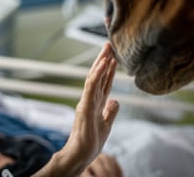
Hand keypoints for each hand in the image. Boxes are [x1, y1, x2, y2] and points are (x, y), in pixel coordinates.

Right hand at [33, 42, 118, 176]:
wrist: (81, 154)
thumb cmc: (91, 141)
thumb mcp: (107, 124)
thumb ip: (111, 111)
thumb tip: (116, 100)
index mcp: (97, 103)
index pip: (104, 82)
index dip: (109, 69)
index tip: (114, 56)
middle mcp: (91, 99)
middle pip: (98, 76)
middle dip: (104, 60)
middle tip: (108, 45)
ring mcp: (87, 101)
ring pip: (94, 77)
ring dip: (100, 63)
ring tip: (107, 49)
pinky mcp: (85, 106)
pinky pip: (91, 87)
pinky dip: (98, 74)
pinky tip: (104, 63)